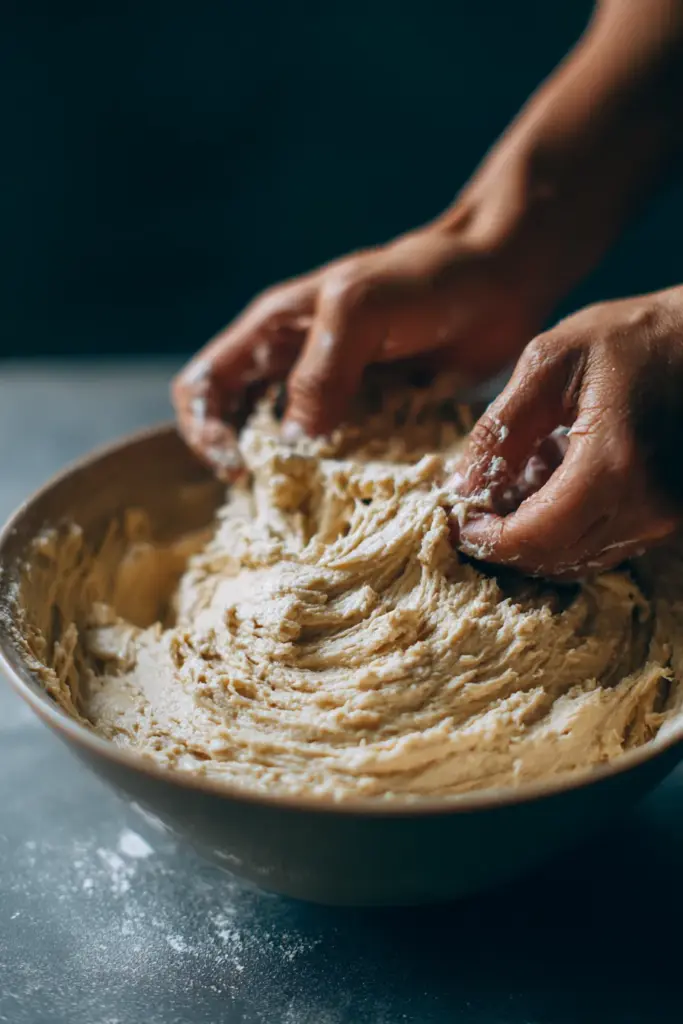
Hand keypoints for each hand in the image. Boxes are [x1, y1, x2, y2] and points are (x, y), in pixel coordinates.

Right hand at [172, 218, 548, 478]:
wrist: (502, 281)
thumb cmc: (427, 280)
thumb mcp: (360, 308)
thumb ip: (320, 370)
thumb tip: (292, 444)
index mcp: (273, 332)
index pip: (202, 385)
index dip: (204, 429)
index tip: (241, 466)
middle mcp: (294, 368)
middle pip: (239, 427)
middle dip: (249, 467)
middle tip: (280, 503)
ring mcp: (335, 398)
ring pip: (291, 451)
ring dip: (296, 483)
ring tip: (316, 512)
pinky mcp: (375, 421)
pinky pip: (342, 461)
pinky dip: (342, 484)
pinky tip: (360, 501)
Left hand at [456, 287, 682, 578]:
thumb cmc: (632, 337)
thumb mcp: (550, 363)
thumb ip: (500, 428)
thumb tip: (463, 487)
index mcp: (612, 464)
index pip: (537, 535)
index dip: (491, 540)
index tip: (460, 524)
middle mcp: (647, 504)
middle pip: (558, 558)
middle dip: (507, 545)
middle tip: (476, 513)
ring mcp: (664, 516)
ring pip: (582, 559)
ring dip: (535, 539)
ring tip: (513, 491)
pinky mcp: (670, 516)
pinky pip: (606, 545)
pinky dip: (566, 531)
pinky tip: (550, 488)